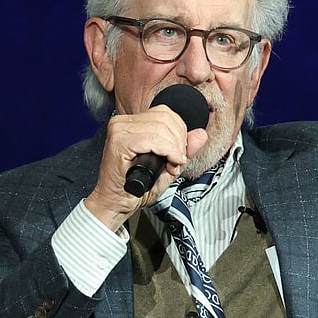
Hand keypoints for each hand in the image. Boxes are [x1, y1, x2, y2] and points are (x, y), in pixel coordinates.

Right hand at [84, 106, 208, 231]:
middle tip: (176, 162)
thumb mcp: (167, 166)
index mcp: (132, 123)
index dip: (180, 133)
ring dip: (174, 149)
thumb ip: (185, 149)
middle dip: (179, 142)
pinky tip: (169, 164)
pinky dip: (168, 151)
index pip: (166, 113)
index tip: (180, 154)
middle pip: (165, 118)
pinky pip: (153, 139)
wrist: (116, 203)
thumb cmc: (135, 188)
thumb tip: (201, 134)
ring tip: (171, 165)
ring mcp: (119, 130)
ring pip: (161, 128)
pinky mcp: (119, 141)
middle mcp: (123, 122)